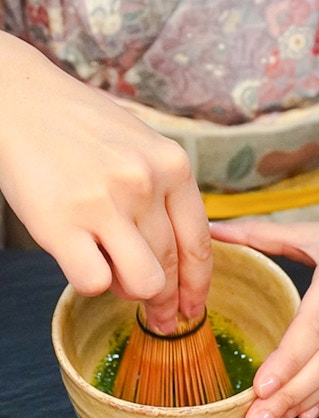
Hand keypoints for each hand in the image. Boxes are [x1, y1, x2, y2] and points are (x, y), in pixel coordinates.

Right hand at [0, 32, 211, 332]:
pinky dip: (92, 281)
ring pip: (143, 283)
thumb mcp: (141, 145)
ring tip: (115, 274)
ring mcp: (104, 204)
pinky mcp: (61, 224)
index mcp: (171, 164)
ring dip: (131, 291)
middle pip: (171, 267)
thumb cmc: (81, 125)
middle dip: (168, 302)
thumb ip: (163, 193)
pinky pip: (94, 283)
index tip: (193, 305)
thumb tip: (175, 256)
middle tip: (162, 317)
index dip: (199, 284)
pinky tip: (82, 260)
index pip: (199, 242)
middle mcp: (145, 184)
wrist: (21, 100)